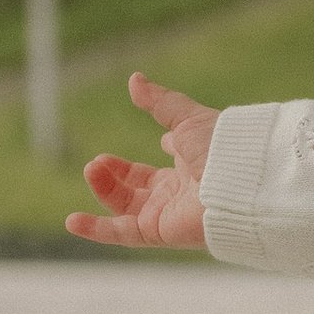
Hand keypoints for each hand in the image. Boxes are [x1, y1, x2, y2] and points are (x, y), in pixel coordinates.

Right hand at [67, 72, 218, 249]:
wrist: (241, 179)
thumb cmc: (222, 147)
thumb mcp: (187, 118)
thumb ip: (160, 102)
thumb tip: (135, 79)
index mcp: (187, 167)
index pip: (153, 173)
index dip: (132, 167)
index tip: (114, 154)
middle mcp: (177, 193)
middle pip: (134, 191)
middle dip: (112, 175)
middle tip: (96, 162)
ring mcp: (167, 213)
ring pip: (124, 208)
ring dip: (103, 190)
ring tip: (92, 168)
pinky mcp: (160, 231)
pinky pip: (122, 234)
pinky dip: (96, 229)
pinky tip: (72, 221)